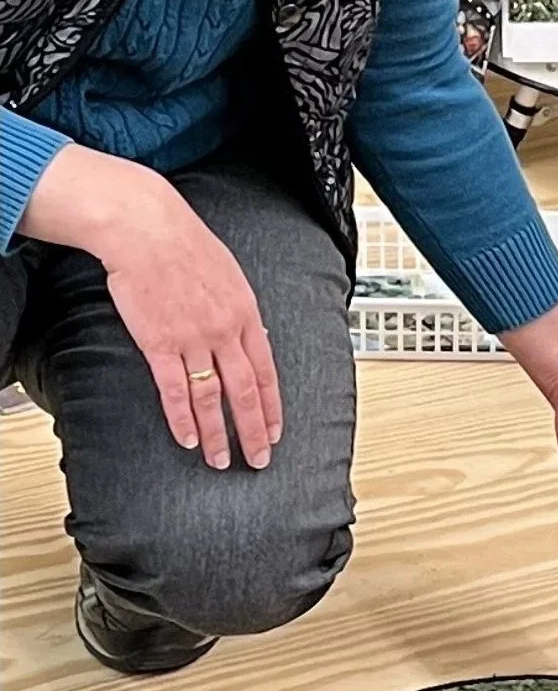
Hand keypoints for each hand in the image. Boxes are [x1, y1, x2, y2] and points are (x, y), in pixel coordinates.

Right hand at [19, 147, 281, 468]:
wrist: (148, 230)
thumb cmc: (186, 247)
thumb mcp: (231, 277)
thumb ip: (240, 312)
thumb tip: (252, 337)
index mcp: (247, 314)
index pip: (267, 371)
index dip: (273, 406)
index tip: (276, 431)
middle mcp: (225, 330)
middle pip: (246, 392)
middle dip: (254, 430)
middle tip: (259, 459)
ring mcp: (193, 339)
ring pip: (212, 398)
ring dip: (218, 434)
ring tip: (223, 460)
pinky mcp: (159, 343)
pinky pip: (175, 390)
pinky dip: (183, 419)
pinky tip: (189, 439)